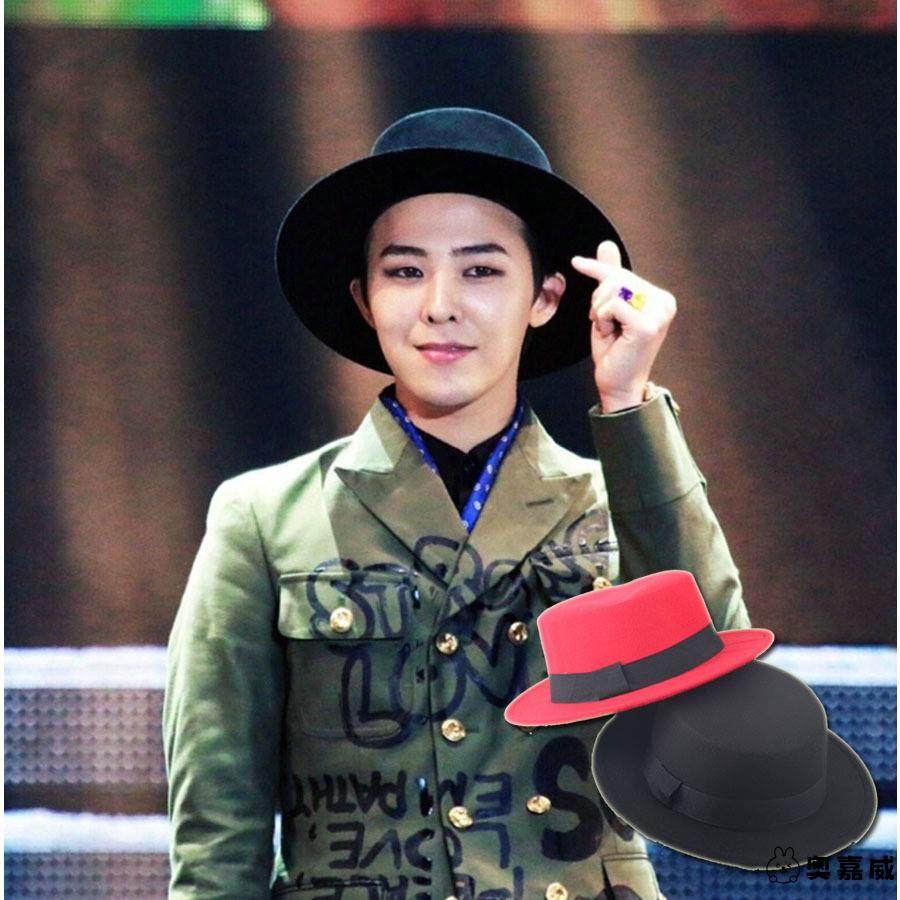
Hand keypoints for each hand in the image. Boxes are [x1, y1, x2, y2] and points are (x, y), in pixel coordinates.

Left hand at [571, 240, 675, 411]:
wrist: (618, 385)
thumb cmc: (614, 351)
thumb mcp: (608, 310)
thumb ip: (610, 278)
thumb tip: (607, 244)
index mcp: (660, 298)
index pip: (623, 274)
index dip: (597, 268)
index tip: (576, 262)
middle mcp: (665, 303)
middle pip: (616, 279)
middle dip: (598, 300)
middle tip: (603, 324)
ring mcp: (659, 313)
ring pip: (613, 289)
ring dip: (600, 311)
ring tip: (609, 330)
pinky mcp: (647, 325)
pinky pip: (612, 305)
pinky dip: (602, 319)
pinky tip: (611, 335)